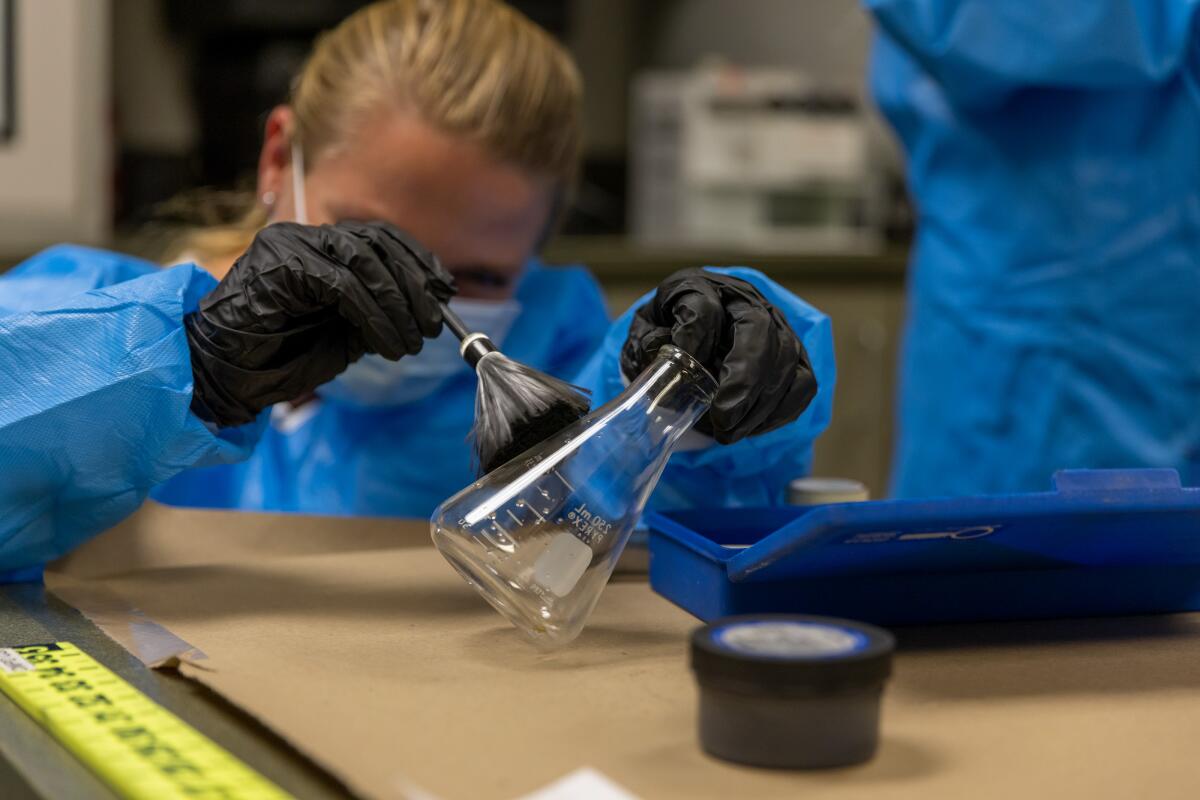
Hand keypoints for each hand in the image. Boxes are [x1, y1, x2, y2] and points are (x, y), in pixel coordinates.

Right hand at [185, 221, 454, 426]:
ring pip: (364, 260)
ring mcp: (291, 243)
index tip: (447, 290)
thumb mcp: (347, 331)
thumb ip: (379, 311)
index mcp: (321, 244)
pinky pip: (342, 284)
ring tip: (412, 341)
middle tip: (434, 325)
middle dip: (414, 285)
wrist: (227, 373)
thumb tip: (427, 307)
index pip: (382, 237)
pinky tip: (387, 342)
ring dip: (397, 305)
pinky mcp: (282, 262)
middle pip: (379, 243)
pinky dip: (373, 314)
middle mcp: (306, 234)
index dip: (419, 260)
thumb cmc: (283, 355)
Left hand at [621, 269, 816, 443]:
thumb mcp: (644, 335)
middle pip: (758, 329)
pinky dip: (780, 412)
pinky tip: (751, 428)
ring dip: (759, 405)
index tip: (683, 370)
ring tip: (729, 433)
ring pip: (786, 359)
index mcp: (698, 288)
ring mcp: (775, 325)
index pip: (703, 306)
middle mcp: (742, 300)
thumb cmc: (665, 338)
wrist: (693, 342)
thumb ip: (647, 343)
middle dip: (744, 379)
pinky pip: (802, 383)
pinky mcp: (795, 354)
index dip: (695, 339)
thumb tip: (660, 352)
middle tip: (722, 418)